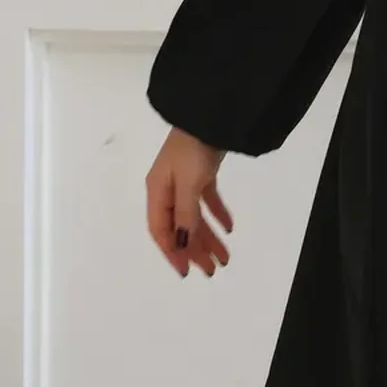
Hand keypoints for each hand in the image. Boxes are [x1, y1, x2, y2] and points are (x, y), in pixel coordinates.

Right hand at [146, 127, 232, 278]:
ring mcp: (184, 180)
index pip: (161, 231)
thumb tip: (183, 245)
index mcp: (158, 192)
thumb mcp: (188, 184)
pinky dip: (217, 213)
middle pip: (180, 227)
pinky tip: (229, 228)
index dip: (173, 252)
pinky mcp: (201, 172)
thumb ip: (186, 215)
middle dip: (195, 249)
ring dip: (208, 236)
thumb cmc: (193, 149)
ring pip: (195, 216)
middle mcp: (168, 189)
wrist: (211, 115)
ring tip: (224, 257)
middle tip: (213, 269)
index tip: (187, 271)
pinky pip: (207, 200)